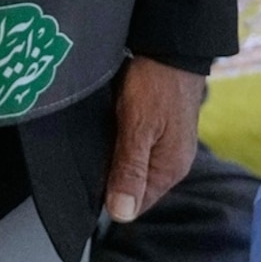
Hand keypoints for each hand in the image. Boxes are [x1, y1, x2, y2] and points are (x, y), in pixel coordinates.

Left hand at [102, 57, 203, 222]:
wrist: (171, 47)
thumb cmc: (156, 85)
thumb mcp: (138, 128)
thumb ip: (130, 170)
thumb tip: (121, 214)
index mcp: (170, 169)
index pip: (136, 204)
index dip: (110, 197)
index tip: (89, 182)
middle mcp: (171, 162)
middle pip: (133, 186)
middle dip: (110, 177)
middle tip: (89, 158)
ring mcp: (167, 145)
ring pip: (132, 166)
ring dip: (114, 159)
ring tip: (96, 143)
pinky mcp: (160, 129)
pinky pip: (136, 148)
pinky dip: (120, 143)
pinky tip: (107, 132)